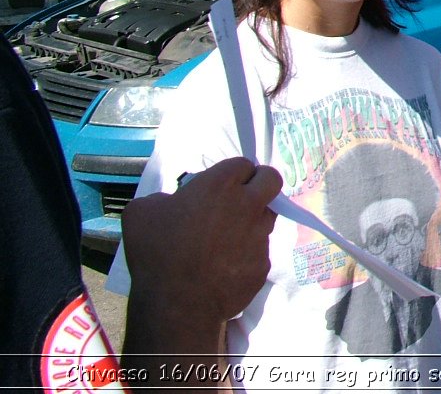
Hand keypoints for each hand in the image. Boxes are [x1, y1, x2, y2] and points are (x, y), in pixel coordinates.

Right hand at [124, 157, 280, 330]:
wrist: (177, 304)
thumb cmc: (156, 253)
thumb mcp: (140, 212)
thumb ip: (163, 197)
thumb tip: (172, 202)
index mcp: (221, 185)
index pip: (243, 164)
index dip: (233, 174)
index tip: (222, 186)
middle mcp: (248, 205)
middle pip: (272, 179)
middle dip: (261, 183)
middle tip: (241, 198)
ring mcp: (260, 235)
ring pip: (268, 216)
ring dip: (253, 220)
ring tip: (227, 237)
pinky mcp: (263, 263)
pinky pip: (259, 251)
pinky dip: (246, 254)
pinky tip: (224, 266)